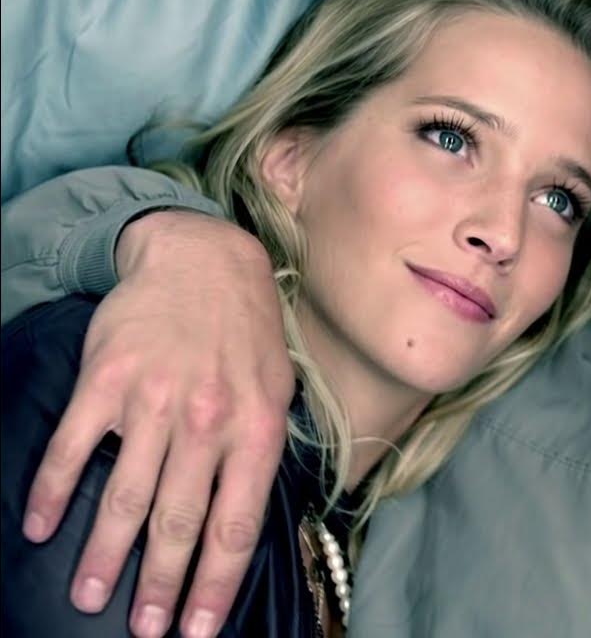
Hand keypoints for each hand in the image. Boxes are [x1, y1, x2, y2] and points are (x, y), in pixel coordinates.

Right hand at [21, 210, 293, 637]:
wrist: (204, 261)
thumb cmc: (247, 336)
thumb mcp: (277, 392)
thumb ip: (259, 455)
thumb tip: (243, 523)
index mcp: (254, 431)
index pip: (235, 526)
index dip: (216, 584)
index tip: (199, 630)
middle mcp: (207, 422)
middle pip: (179, 522)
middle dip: (162, 585)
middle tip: (145, 629)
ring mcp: (154, 401)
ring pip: (126, 495)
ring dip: (105, 553)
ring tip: (91, 596)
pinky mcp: (107, 380)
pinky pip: (75, 447)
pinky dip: (54, 492)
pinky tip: (40, 526)